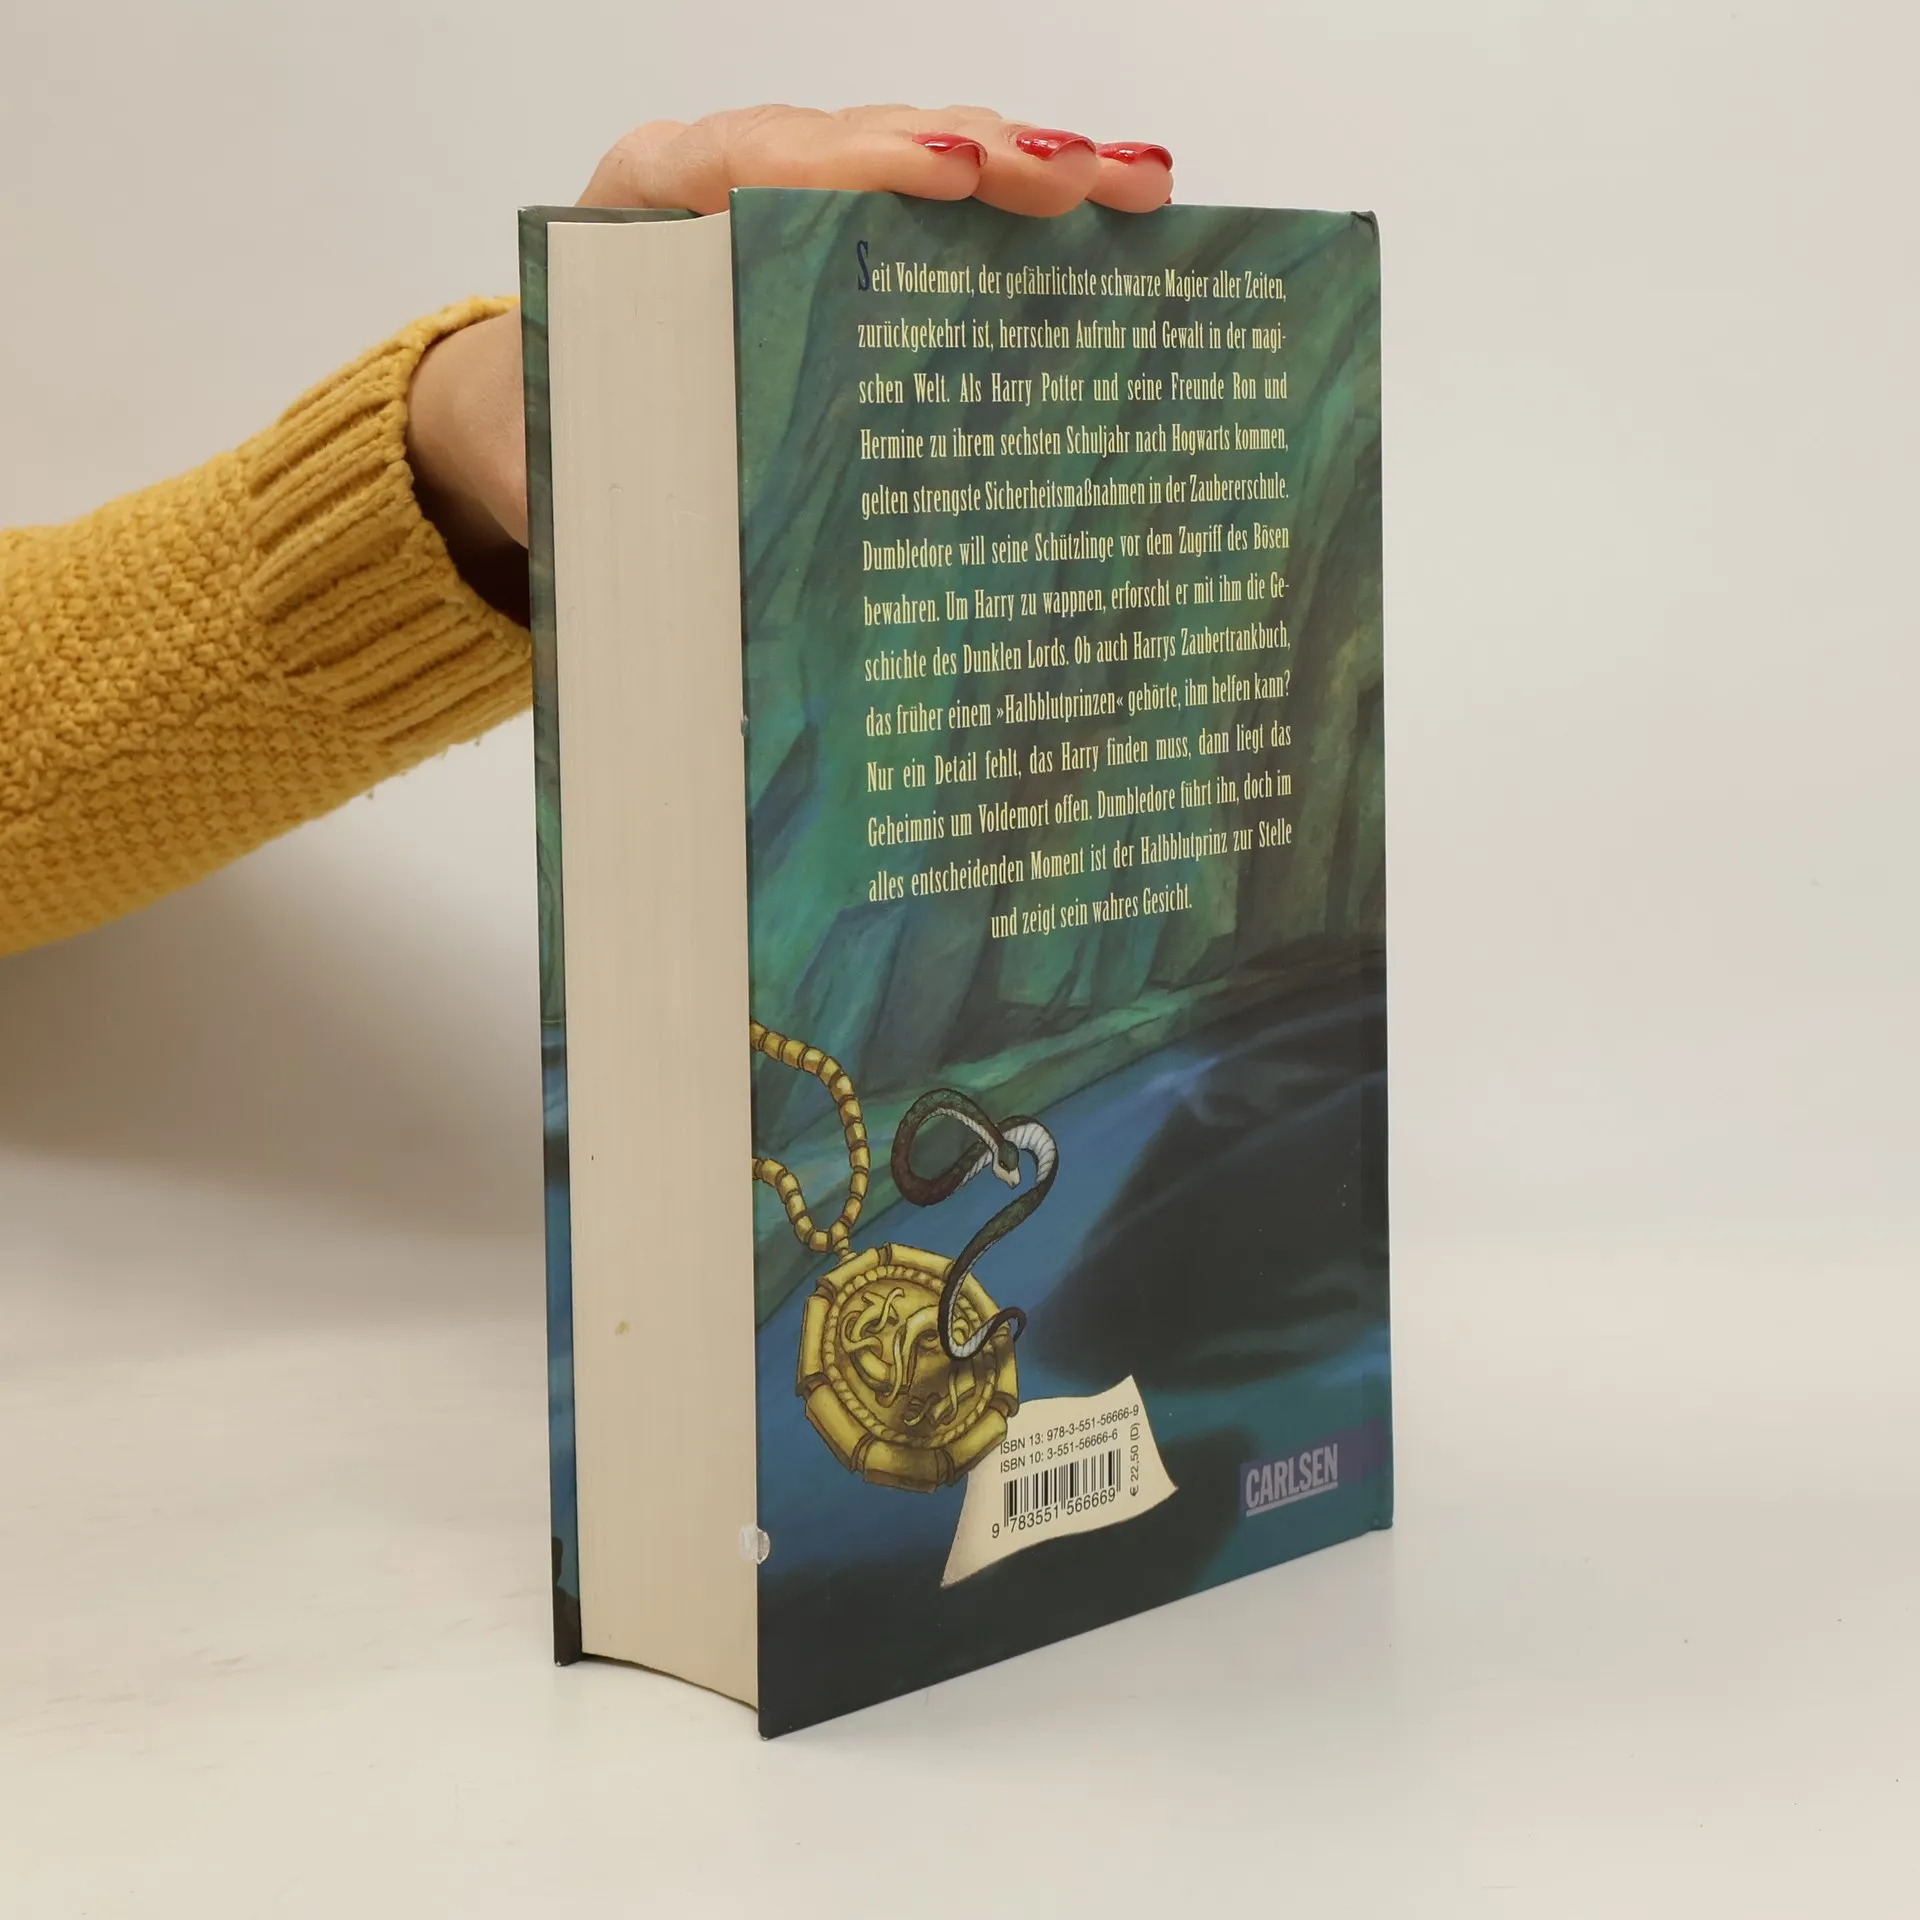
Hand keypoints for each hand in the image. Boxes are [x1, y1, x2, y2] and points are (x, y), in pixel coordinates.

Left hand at [406, 105, 1172, 603]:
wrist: (529, 413)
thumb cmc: (559, 439)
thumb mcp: (568, 475)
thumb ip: (618, 499)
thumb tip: (695, 588)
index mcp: (638, 213)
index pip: (747, 163)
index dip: (853, 164)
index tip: (945, 180)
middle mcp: (720, 183)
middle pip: (859, 142)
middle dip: (979, 152)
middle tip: (1078, 180)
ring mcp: (792, 200)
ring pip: (915, 156)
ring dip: (1026, 166)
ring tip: (1132, 184)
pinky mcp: (839, 234)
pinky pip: (933, 204)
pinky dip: (1019, 206)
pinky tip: (1108, 207)